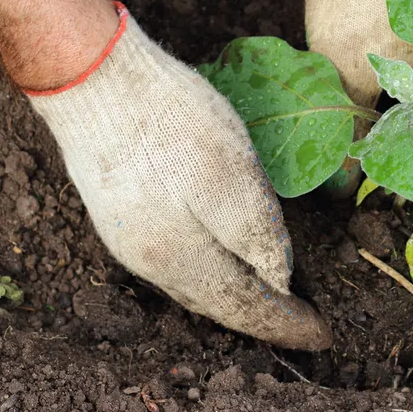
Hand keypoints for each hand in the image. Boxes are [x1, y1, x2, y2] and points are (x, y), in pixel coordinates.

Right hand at [29, 4, 331, 350]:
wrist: (91, 77)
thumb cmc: (170, 121)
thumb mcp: (232, 173)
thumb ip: (256, 234)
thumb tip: (279, 281)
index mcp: (180, 258)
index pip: (244, 306)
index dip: (285, 323)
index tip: (320, 334)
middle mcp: (148, 262)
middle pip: (216, 304)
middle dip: (261, 317)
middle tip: (299, 324)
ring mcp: (126, 238)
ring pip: (192, 286)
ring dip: (232, 299)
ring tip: (266, 302)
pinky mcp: (118, 212)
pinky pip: (173, 265)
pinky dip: (206, 275)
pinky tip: (216, 265)